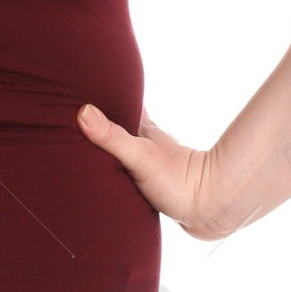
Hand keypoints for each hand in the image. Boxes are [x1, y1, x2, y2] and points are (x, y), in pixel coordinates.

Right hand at [77, 103, 235, 239]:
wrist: (208, 207)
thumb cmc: (177, 180)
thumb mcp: (139, 155)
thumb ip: (112, 136)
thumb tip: (83, 111)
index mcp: (144, 130)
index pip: (124, 102)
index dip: (108, 93)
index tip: (88, 84)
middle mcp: (148, 143)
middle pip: (123, 124)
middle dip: (105, 118)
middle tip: (82, 110)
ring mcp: (152, 162)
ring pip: (126, 147)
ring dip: (111, 143)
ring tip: (90, 141)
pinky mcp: (153, 184)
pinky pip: (129, 170)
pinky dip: (119, 167)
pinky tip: (113, 173)